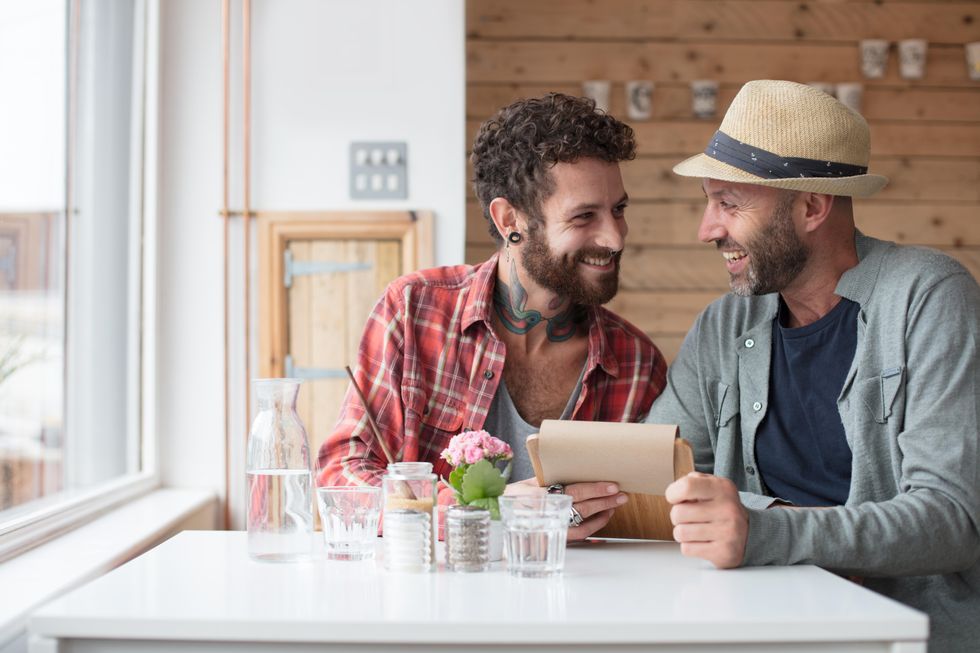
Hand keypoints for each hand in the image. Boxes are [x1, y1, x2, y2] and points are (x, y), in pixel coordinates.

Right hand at [504, 479, 626, 541]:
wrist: (498, 518)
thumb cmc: (514, 497)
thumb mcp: (528, 482)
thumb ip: (550, 478)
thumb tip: (578, 466)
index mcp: (538, 495)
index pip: (573, 491)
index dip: (594, 489)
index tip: (611, 484)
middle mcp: (546, 513)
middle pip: (582, 506)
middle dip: (605, 499)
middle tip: (621, 493)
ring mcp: (551, 527)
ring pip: (584, 521)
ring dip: (604, 511)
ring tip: (617, 502)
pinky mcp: (556, 537)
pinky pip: (581, 533)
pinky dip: (596, 524)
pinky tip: (605, 515)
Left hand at [665, 472, 747, 567]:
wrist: (749, 535)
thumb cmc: (722, 509)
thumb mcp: (712, 486)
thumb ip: (692, 481)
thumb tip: (674, 492)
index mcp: (722, 489)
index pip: (687, 487)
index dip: (673, 493)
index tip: (675, 498)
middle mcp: (727, 509)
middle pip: (678, 513)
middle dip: (678, 516)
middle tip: (690, 517)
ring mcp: (727, 532)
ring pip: (680, 533)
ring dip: (682, 533)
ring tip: (696, 530)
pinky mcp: (724, 553)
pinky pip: (687, 549)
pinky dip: (689, 546)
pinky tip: (702, 542)